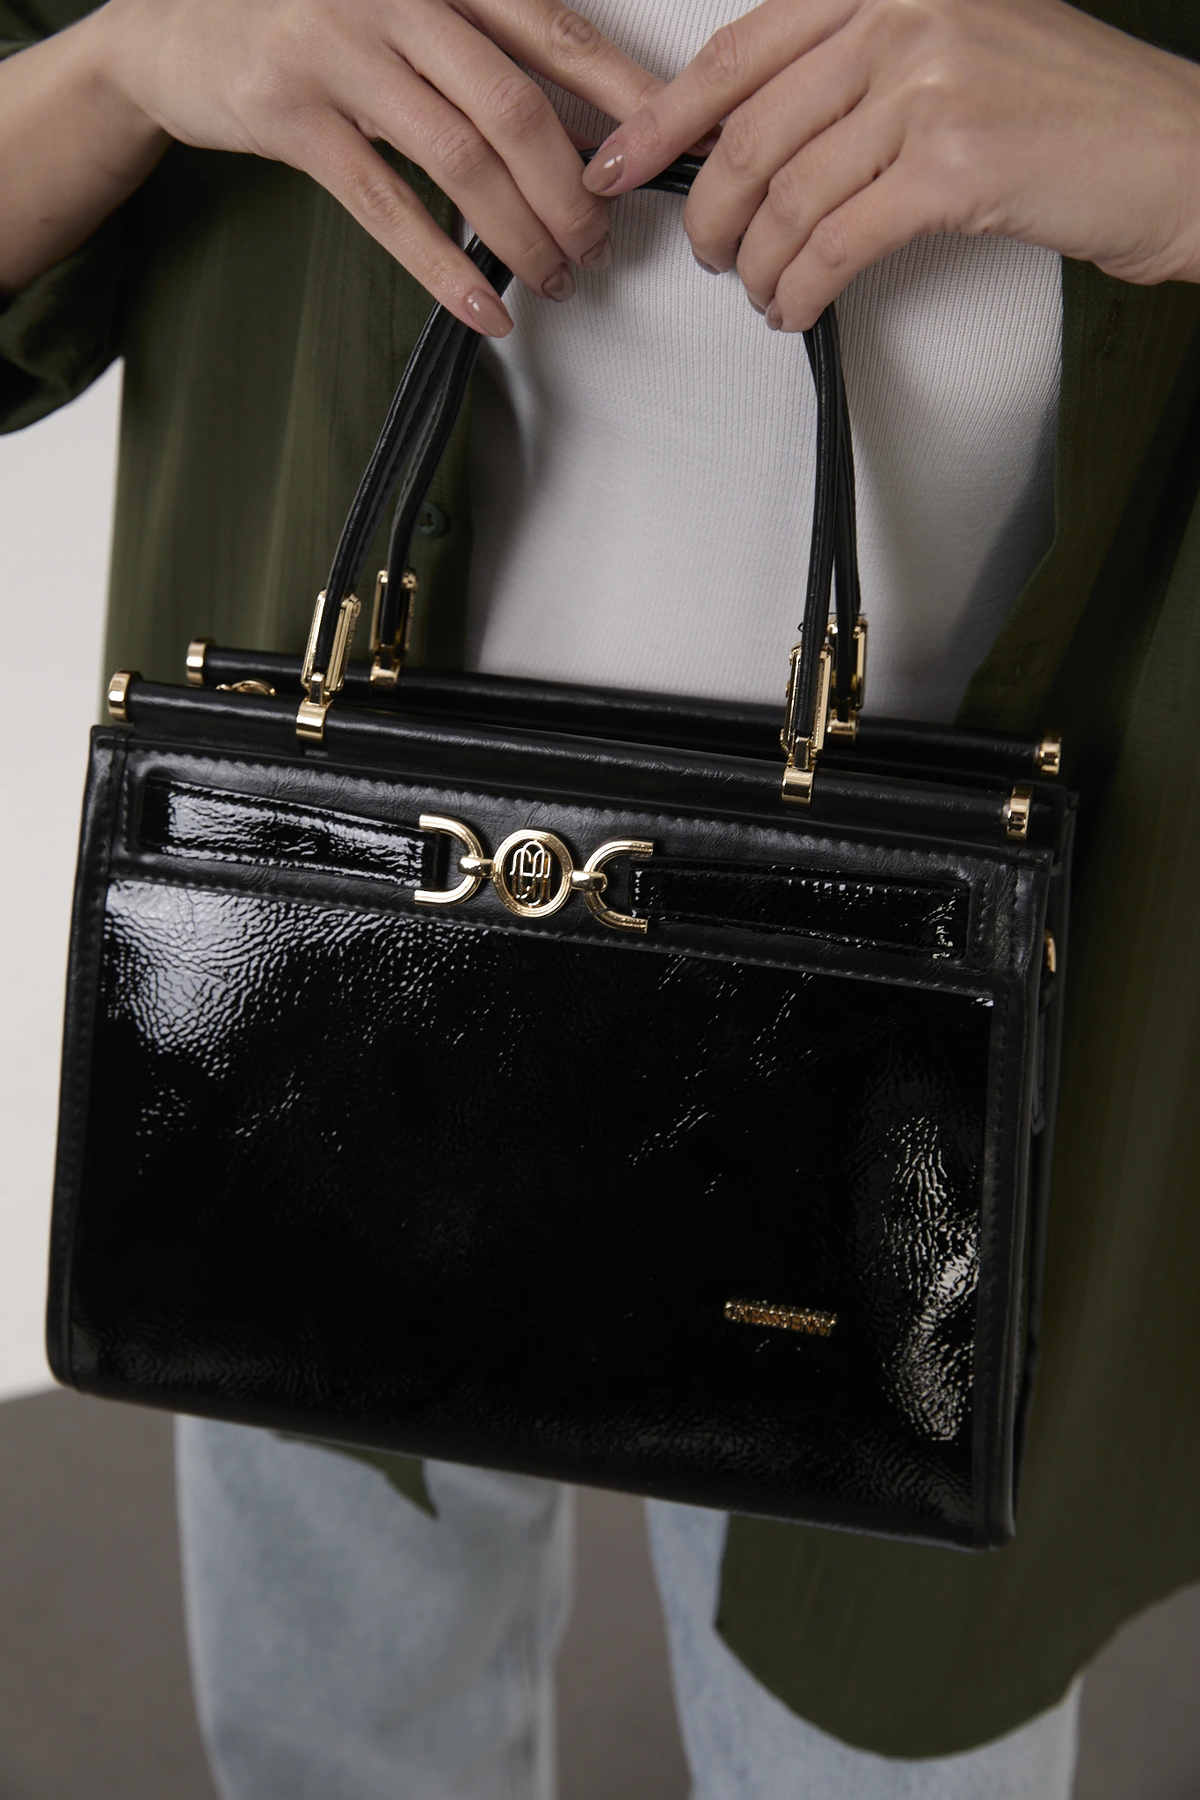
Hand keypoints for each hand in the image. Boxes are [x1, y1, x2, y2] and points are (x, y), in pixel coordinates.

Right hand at [1, 0, 659, 327]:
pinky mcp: (292, 118)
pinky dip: (446, 267)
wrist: (171, 33)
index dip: (616, 95)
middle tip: (597, 242)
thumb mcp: (397, 15)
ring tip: (555, 277)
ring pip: (460, 159)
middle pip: (513, 105)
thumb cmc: (304, 27)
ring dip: (520, 233)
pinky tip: (486, 308)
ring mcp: (338, 53)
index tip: (664, 149)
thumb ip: (478, 58)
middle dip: (569, 190)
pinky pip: (388, 207)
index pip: (550, 30)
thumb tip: (582, 135)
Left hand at [581, 0, 1199, 328]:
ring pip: (785, 198)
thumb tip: (752, 130)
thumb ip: (854, 67)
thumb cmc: (1069, 109)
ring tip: (761, 289)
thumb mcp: (956, 46)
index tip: (619, 160)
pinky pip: (832, 245)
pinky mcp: (952, 170)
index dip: (664, 118)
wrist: (1172, 149)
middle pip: (750, 134)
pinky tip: (797, 304)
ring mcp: (929, 88)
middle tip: (707, 250)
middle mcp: (905, 16)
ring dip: (756, 264)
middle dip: (710, 213)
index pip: (741, 52)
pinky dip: (799, 288)